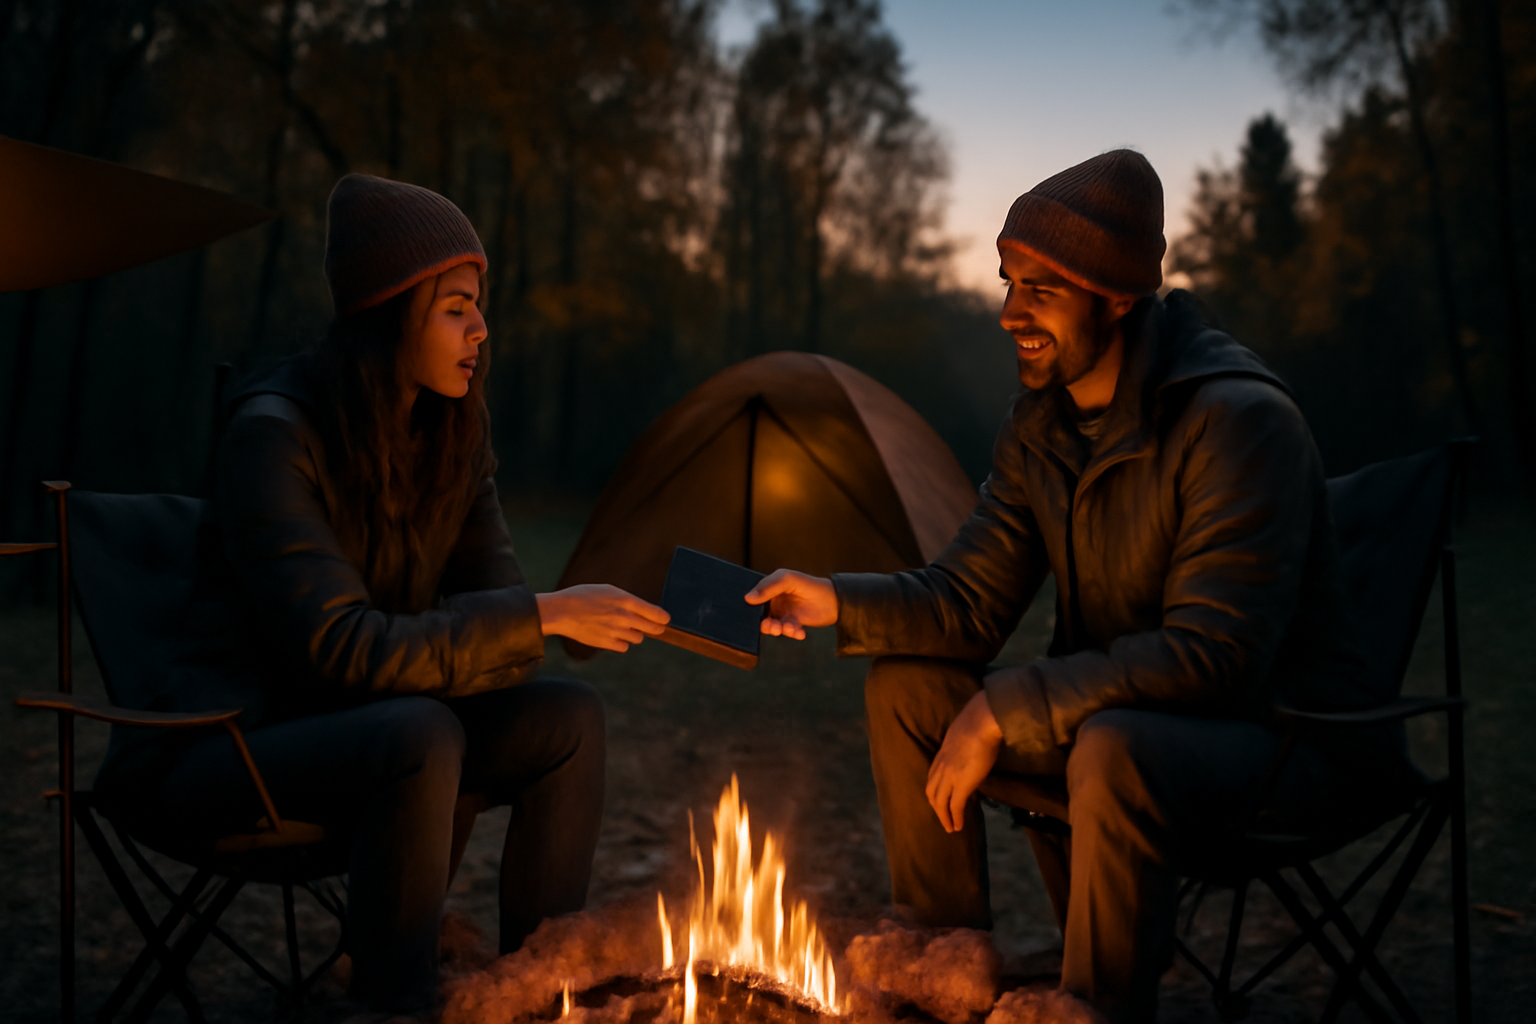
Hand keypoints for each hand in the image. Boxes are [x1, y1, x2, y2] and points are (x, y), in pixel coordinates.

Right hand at [535, 584, 669, 652]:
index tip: (665, 619)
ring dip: (634, 634)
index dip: (663, 618)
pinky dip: (621, 642)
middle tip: (656, 627)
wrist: (561, 611)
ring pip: (638, 638)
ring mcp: (616, 631)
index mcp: (626, 600)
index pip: (656, 614)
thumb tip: (643, 609)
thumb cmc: (583, 596)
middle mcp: (624, 617)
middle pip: (652, 629)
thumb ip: (627, 600)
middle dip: (655, 628)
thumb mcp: (608, 590)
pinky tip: (611, 634)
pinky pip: (624, 647)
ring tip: (621, 626)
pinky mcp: (607, 643)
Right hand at [744, 569, 836, 639]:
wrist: (833, 599)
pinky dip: (792, 633)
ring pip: (774, 626)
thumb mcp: (786, 580)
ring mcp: (784, 613)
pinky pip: (787, 632)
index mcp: (770, 589)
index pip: (754, 599)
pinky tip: (800, 632)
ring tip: (789, 628)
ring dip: (780, 630)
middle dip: (766, 624)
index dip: (751, 608)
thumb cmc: (809, 585)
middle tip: (774, 627)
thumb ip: (767, 587)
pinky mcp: (793, 623)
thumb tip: (747, 598)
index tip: (753, 615)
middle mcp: (775, 602)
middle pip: (762, 616)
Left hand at [925, 691, 1002, 832]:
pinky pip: (955, 807)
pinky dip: (955, 818)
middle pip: (932, 792)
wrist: (982, 721)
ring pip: (940, 803)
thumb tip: (970, 750)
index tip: (940, 799)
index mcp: (940, 755)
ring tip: (950, 828)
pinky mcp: (962, 785)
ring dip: (944, 818)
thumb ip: (961, 746)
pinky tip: (959, 826)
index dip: (935, 791)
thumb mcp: (962, 735)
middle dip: (936, 807)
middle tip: (943, 817)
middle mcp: (941, 767)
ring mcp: (949, 777)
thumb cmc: (977, 722)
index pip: (932, 777)